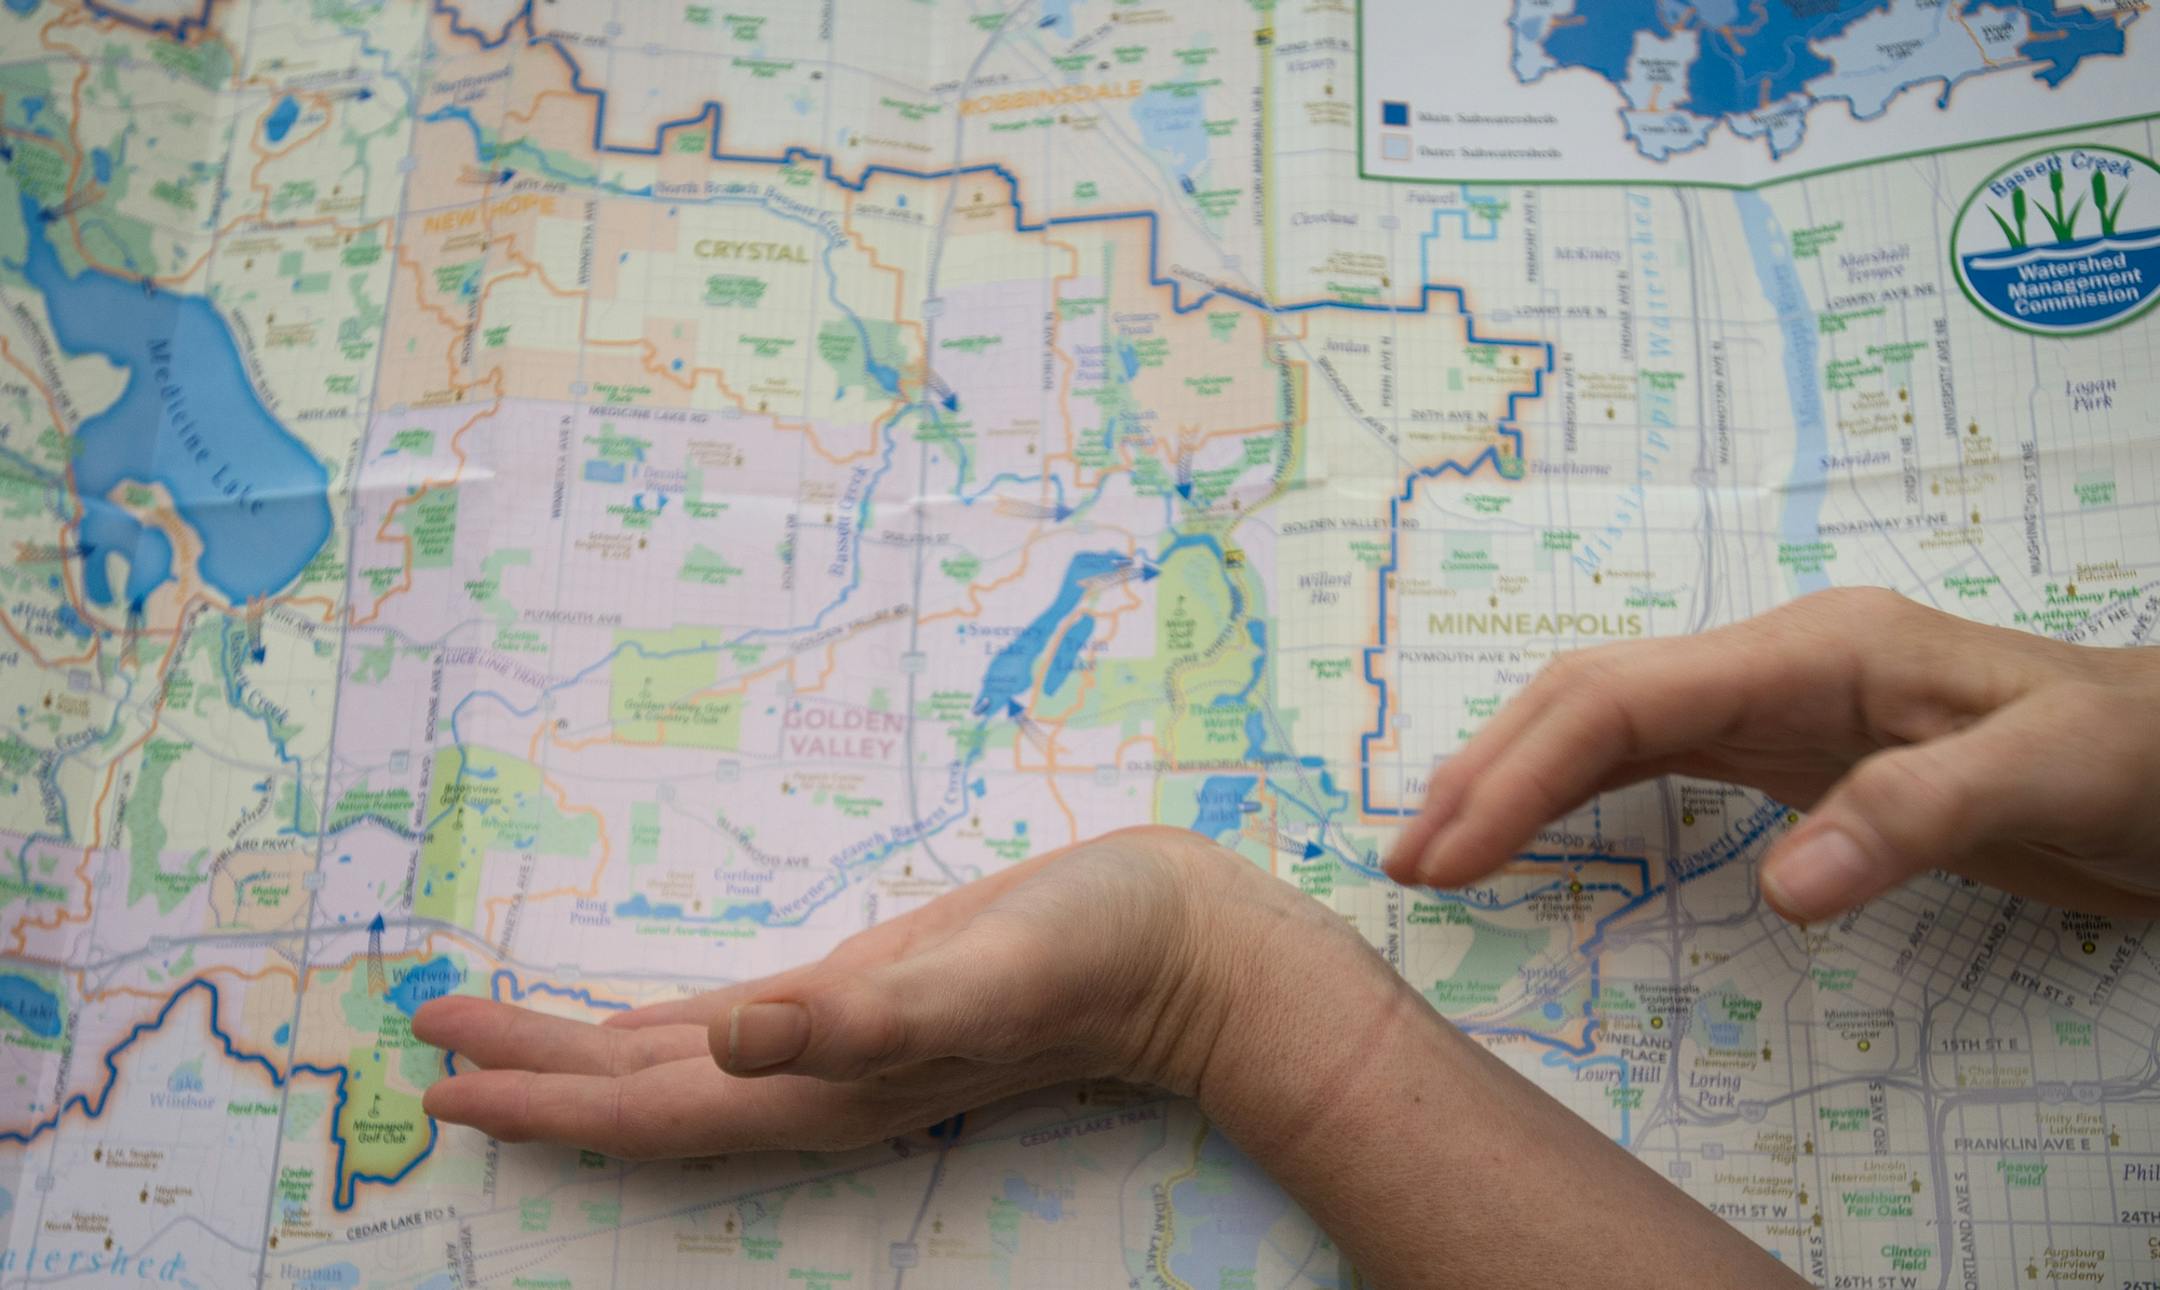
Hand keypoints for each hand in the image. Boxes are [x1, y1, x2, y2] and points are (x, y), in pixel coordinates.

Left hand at [414, 827, 1299, 1157]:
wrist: (1183, 951)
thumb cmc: (1091, 956)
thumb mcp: (973, 978)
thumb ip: (853, 1021)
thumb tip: (729, 1041)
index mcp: (824, 1092)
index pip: (651, 1112)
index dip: (543, 1103)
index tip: (442, 1084)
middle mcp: (817, 1082)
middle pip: (645, 1095)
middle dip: (535, 1074)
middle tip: (428, 1039)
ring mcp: (844, 1047)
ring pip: (684, 1064)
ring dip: (589, 1055)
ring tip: (500, 1035)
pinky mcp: (874, 1001)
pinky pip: (742, 1027)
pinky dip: (670, 1029)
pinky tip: (648, 1026)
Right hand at [1385, 588, 2159, 922]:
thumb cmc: (2136, 757)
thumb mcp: (2047, 780)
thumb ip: (1911, 821)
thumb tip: (1782, 892)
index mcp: (1816, 650)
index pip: (1628, 700)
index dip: (1525, 773)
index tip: (1453, 850)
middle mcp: (1778, 663)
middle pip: (1591, 696)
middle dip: (1490, 770)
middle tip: (1410, 858)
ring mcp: (1778, 702)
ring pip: (1608, 722)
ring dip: (1517, 778)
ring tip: (1442, 847)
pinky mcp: (1789, 748)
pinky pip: (1652, 759)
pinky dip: (1577, 793)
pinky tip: (1538, 828)